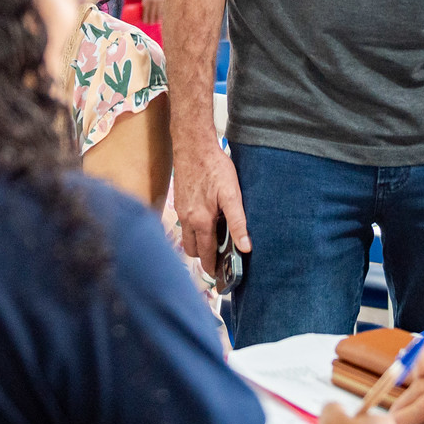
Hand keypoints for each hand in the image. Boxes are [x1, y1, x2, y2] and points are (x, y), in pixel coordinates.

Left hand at [141, 0, 167, 25]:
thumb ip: (145, 1)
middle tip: (149, 24)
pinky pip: (163, 9)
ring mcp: (160, 1)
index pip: (145, 13)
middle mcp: (153, 2)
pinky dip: (162, 14)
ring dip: (156, 19)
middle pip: (152, 15)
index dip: (145, 19)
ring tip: (155, 22)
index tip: (144, 22)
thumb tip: (145, 8)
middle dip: (150, 21)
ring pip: (158, 13)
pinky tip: (161, 17)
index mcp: (146, 0)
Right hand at [172, 134, 248, 275]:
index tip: (218, 277)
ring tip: (213, 240)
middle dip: (203, 258)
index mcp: (201, 222)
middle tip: (218, 258)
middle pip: (192, 250)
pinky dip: (193, 230)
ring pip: (186, 238)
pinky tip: (205, 220)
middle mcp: (186, 220)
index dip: (212, 267)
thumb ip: (238, 222)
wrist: (193, 146)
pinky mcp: (178, 202)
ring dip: (197, 243)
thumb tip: (245, 247)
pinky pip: (183, 225)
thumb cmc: (214, 168)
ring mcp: (180, 211)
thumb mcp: (232, 195)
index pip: (205, 254)